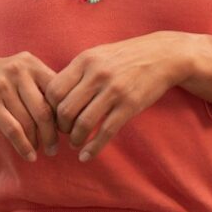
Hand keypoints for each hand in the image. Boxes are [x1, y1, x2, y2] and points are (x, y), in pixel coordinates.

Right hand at [0, 52, 58, 161]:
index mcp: (29, 62)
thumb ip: (38, 85)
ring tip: (42, 151)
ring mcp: (2, 86)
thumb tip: (66, 112)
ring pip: (29, 122)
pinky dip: (24, 146)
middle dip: (53, 133)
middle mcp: (18, 71)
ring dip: (38, 142)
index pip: (56, 91)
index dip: (64, 113)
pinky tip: (29, 155)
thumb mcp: (17, 71)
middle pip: (44, 110)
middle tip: (55, 147)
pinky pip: (13, 130)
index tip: (66, 129)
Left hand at [44, 32, 189, 161]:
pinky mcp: (129, 105)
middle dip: (61, 127)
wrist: (160, 55)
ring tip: (76, 143)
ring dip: (75, 139)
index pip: (54, 90)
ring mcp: (114, 90)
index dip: (50, 109)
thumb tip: (53, 96)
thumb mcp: (97, 55)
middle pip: (65, 109)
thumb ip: (77, 72)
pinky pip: (106, 132)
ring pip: (83, 123)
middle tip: (65, 132)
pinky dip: (93, 148)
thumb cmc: (124, 57)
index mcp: (85, 60)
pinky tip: (87, 156)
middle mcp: (97, 74)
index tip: (55, 117)